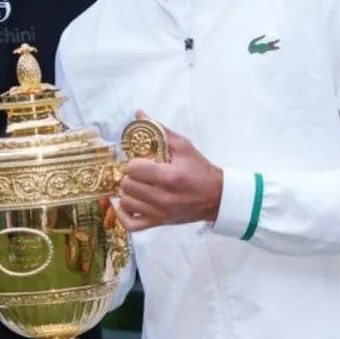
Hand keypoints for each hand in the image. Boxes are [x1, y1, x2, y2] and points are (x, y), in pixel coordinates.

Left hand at [118, 113, 222, 231]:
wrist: (216, 197)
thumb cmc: (199, 170)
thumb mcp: (184, 146)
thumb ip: (159, 130)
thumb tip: (139, 114)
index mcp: (169, 176)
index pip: (133, 168)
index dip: (134, 162)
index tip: (142, 161)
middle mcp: (162, 197)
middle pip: (126, 185)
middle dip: (130, 176)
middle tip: (139, 173)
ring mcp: (158, 213)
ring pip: (125, 202)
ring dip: (127, 192)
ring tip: (136, 186)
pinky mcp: (157, 223)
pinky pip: (130, 224)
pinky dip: (123, 214)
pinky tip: (128, 204)